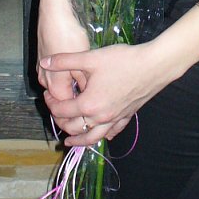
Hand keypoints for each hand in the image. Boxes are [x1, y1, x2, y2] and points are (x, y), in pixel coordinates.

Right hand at [36, 8, 89, 104]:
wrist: (54, 16)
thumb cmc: (69, 38)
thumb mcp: (84, 64)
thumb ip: (86, 85)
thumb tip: (92, 97)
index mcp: (55, 87)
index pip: (68, 109)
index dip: (81, 109)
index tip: (96, 107)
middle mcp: (45, 82)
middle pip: (61, 99)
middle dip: (76, 99)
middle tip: (94, 96)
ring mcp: (42, 71)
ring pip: (58, 86)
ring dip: (71, 87)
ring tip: (89, 83)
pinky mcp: (43, 61)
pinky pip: (54, 75)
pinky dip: (65, 77)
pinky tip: (77, 70)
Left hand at [39, 41, 169, 146]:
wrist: (154, 66)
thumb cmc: (123, 60)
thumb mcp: (91, 58)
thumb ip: (64, 61)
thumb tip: (44, 62)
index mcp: (88, 104)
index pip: (62, 110)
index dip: (51, 103)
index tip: (46, 94)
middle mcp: (100, 117)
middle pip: (74, 127)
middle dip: (60, 120)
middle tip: (55, 110)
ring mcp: (115, 119)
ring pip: (93, 137)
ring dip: (79, 139)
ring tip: (69, 140)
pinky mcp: (127, 116)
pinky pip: (112, 132)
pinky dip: (103, 135)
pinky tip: (101, 135)